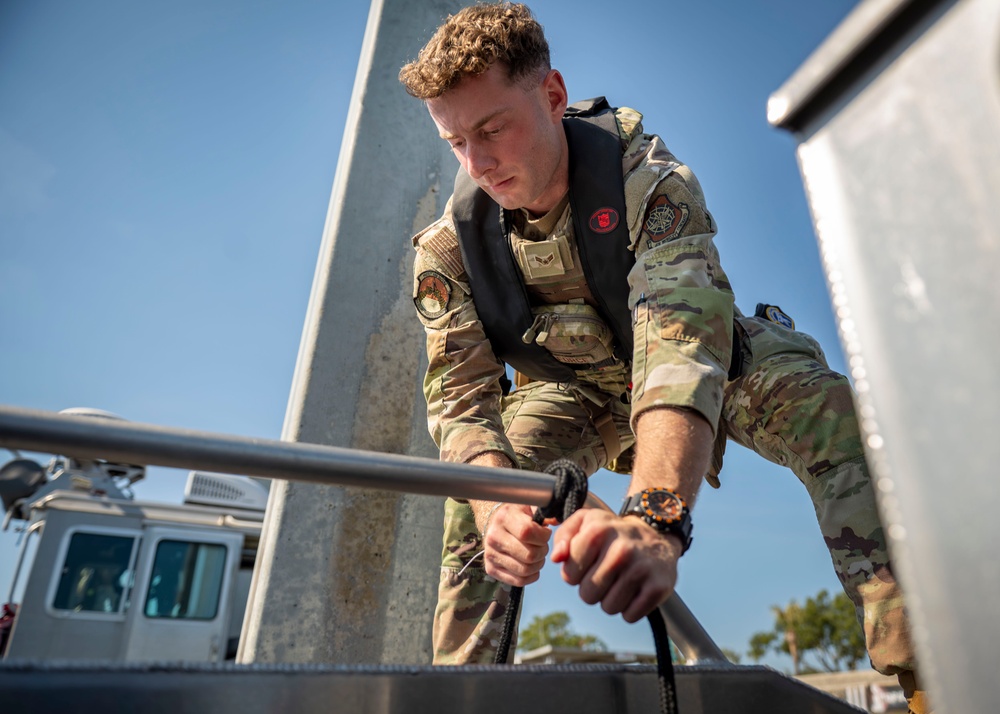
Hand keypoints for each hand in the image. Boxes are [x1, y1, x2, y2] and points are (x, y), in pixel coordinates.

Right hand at [481, 503, 551, 586]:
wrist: (497, 525)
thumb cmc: (519, 515)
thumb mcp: (531, 507)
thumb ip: (545, 512)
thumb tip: (557, 520)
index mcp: (504, 517)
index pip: (527, 532)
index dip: (543, 536)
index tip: (546, 533)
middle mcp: (494, 537)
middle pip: (529, 555)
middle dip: (543, 551)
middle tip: (542, 545)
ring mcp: (490, 554)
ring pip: (525, 570)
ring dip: (538, 564)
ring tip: (537, 554)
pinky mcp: (491, 569)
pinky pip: (518, 581)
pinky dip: (531, 576)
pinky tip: (532, 565)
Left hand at [551, 509, 680, 622]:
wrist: (657, 536)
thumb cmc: (613, 533)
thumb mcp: (586, 522)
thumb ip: (563, 536)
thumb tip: (556, 558)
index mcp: (599, 530)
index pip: (569, 575)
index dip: (575, 574)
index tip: (588, 564)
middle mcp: (621, 549)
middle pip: (588, 595)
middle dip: (593, 589)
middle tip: (606, 574)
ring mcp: (641, 569)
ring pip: (609, 608)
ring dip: (611, 599)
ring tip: (621, 581)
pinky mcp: (658, 587)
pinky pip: (630, 616)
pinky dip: (630, 609)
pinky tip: (635, 590)